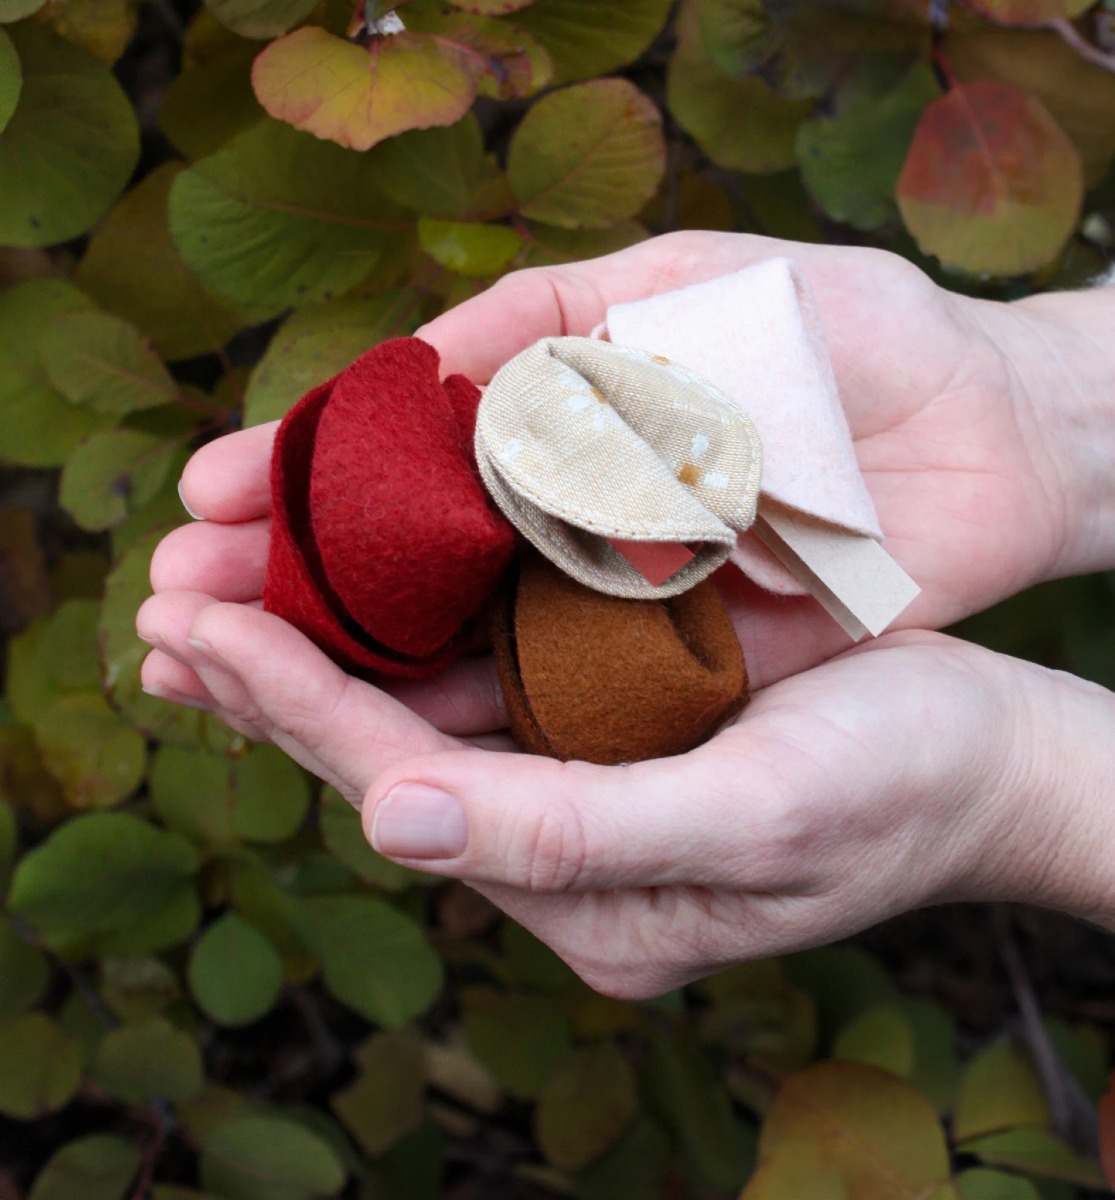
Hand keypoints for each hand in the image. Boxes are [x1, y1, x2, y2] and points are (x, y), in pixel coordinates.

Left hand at [135, 599, 1114, 995]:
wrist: (990, 760)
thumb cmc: (902, 778)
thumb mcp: (757, 810)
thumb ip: (578, 834)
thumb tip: (397, 818)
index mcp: (589, 898)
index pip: (402, 790)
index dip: (293, 703)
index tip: (194, 625)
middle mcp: (567, 862)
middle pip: (386, 763)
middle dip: (271, 683)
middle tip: (161, 608)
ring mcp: (585, 806)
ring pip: (419, 728)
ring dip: (317, 660)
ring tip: (214, 602)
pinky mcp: (610, 754)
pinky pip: (479, 701)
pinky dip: (401, 646)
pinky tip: (350, 600)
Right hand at [142, 231, 1092, 719]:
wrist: (999, 439)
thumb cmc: (858, 337)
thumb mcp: (686, 284)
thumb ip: (548, 327)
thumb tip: (409, 377)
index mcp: (561, 410)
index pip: (398, 449)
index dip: (302, 471)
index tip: (210, 494)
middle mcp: (568, 512)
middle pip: (401, 555)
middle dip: (287, 576)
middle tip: (174, 596)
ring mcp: (610, 597)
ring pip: (452, 636)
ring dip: (338, 655)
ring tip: (215, 664)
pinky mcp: (668, 668)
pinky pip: (548, 696)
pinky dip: (457, 709)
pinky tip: (363, 722)